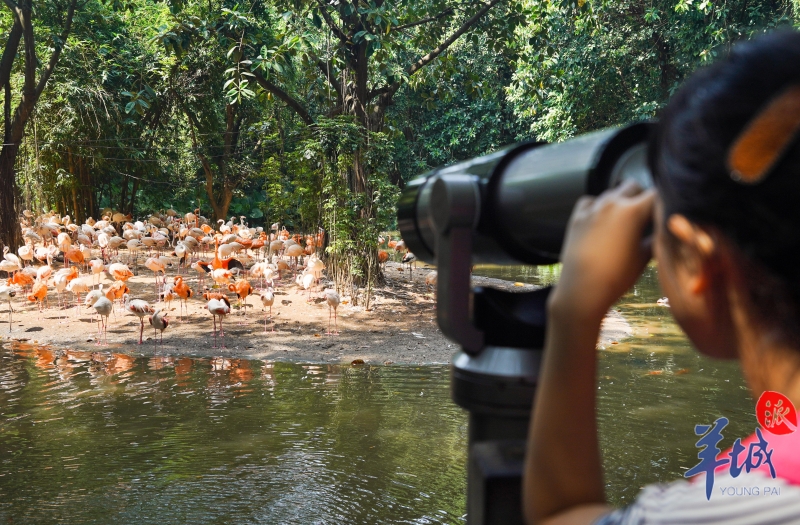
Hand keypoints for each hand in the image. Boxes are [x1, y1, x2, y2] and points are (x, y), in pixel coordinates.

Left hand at [550, 180, 655, 322]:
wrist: (582, 288)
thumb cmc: (617, 276)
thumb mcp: (645, 257)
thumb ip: (655, 236)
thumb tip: (662, 228)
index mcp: (633, 210)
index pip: (656, 194)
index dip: (663, 201)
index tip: (664, 210)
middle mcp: (612, 202)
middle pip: (633, 186)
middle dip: (641, 196)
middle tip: (644, 216)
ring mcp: (592, 207)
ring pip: (612, 192)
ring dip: (620, 201)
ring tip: (622, 221)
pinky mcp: (576, 216)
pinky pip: (590, 201)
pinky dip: (597, 207)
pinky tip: (601, 221)